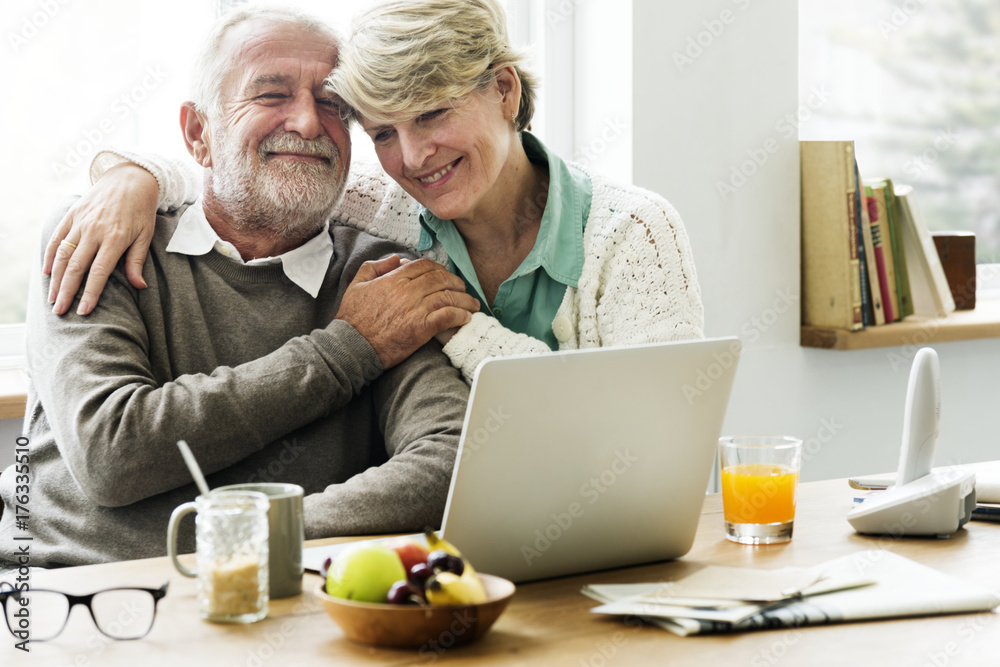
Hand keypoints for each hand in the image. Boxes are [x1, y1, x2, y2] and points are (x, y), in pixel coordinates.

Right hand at [44, 163, 157, 314]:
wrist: (130, 178)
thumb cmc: (141, 210)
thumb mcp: (146, 235)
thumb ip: (137, 261)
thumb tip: (139, 286)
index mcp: (115, 238)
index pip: (99, 272)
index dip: (90, 293)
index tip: (83, 312)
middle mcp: (94, 231)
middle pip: (76, 267)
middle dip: (67, 291)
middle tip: (60, 311)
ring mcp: (81, 222)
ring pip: (63, 254)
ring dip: (56, 278)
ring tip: (53, 297)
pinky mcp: (72, 214)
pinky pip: (57, 237)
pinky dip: (50, 254)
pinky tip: (48, 271)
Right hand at [336, 256, 479, 368]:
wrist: (352, 346)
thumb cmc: (353, 319)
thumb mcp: (357, 285)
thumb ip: (374, 267)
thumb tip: (396, 259)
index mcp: (394, 279)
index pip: (424, 266)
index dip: (439, 269)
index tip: (446, 276)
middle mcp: (407, 291)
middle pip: (441, 279)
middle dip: (456, 283)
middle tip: (462, 289)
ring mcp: (415, 309)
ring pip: (448, 296)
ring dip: (464, 300)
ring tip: (472, 304)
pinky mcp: (421, 328)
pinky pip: (447, 316)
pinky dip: (460, 315)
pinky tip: (465, 317)